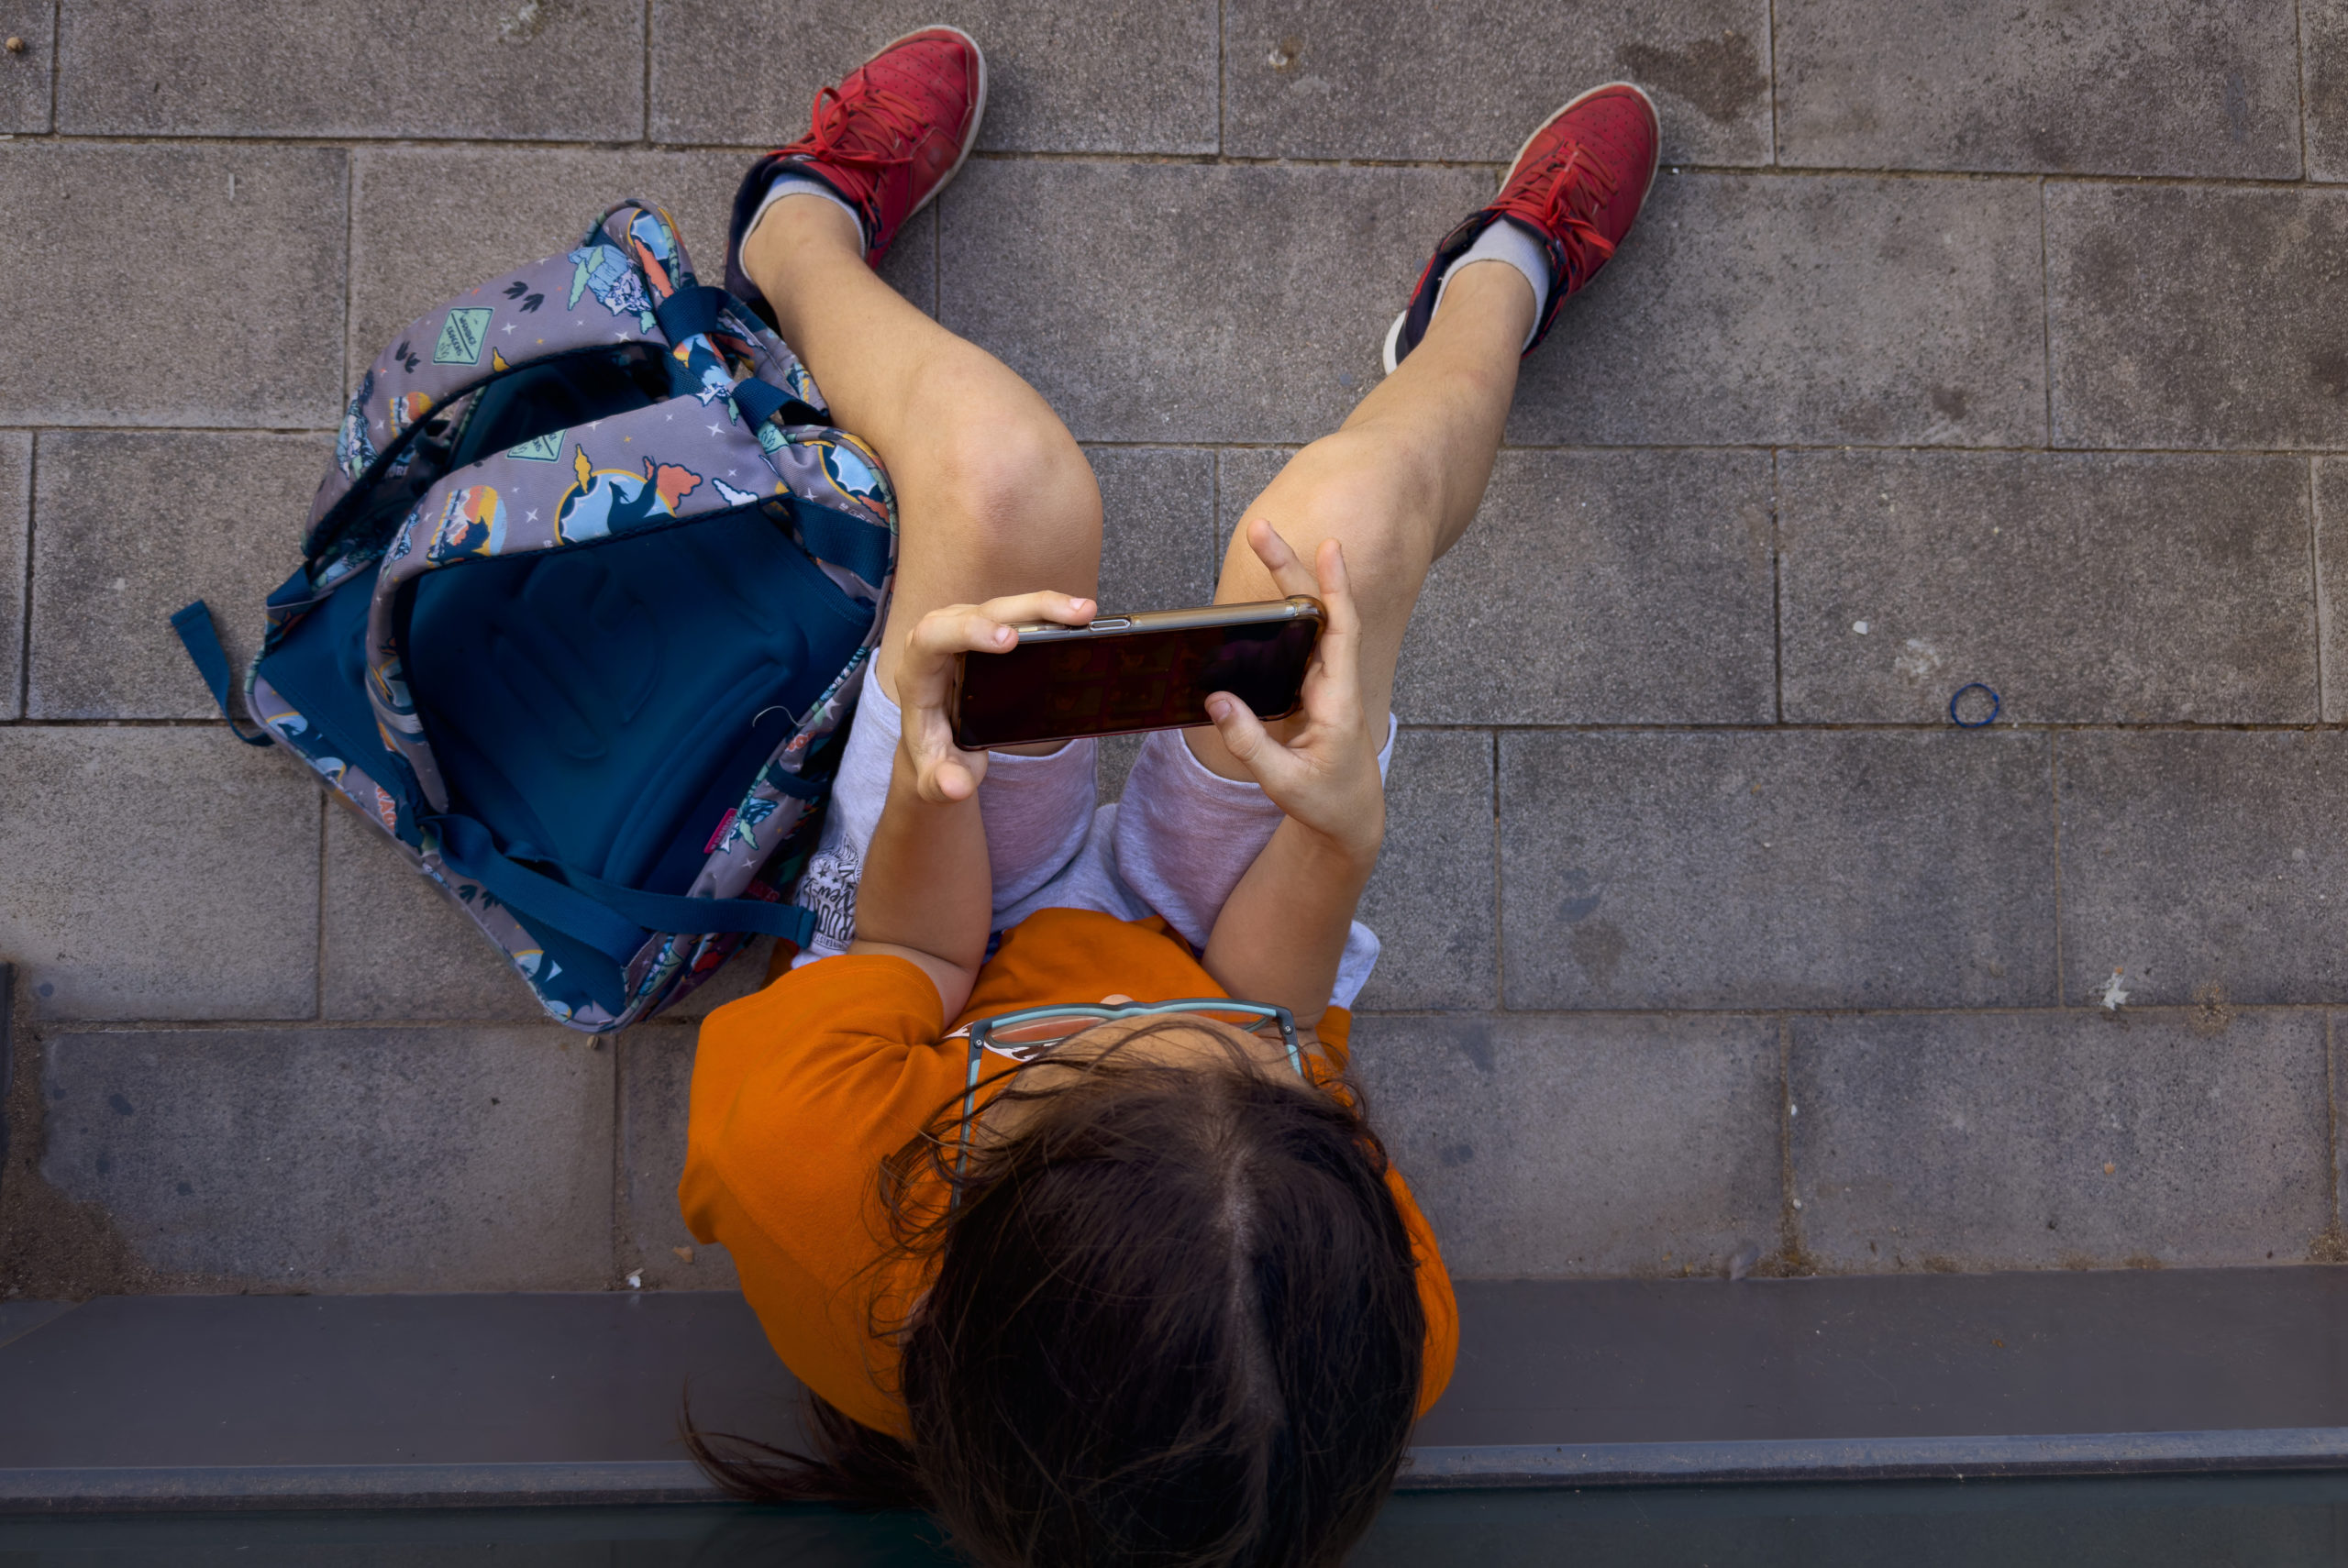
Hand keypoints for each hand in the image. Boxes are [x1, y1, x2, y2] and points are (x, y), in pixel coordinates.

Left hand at [894, 590, 1095, 804]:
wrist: (940, 744)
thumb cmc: (938, 757)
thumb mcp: (936, 778)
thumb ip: (941, 783)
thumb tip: (955, 786)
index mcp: (918, 673)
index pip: (933, 637)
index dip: (969, 631)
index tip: (1009, 641)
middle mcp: (938, 641)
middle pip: (979, 611)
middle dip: (1027, 611)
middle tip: (1072, 617)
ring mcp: (964, 630)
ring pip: (1004, 607)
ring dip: (1046, 607)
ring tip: (1087, 612)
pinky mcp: (987, 629)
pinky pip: (1017, 614)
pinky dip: (1050, 614)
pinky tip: (1081, 617)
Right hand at [1201, 520, 1385, 862]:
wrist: (1350, 821)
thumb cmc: (1326, 802)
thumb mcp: (1283, 781)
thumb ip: (1249, 743)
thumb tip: (1216, 700)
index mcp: (1338, 701)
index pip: (1341, 632)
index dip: (1336, 588)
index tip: (1330, 546)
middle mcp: (1335, 683)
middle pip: (1318, 613)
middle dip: (1292, 567)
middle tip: (1262, 529)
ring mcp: (1323, 684)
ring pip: (1307, 623)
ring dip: (1286, 582)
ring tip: (1264, 541)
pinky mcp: (1309, 691)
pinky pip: (1297, 643)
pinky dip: (1280, 614)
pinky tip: (1259, 595)